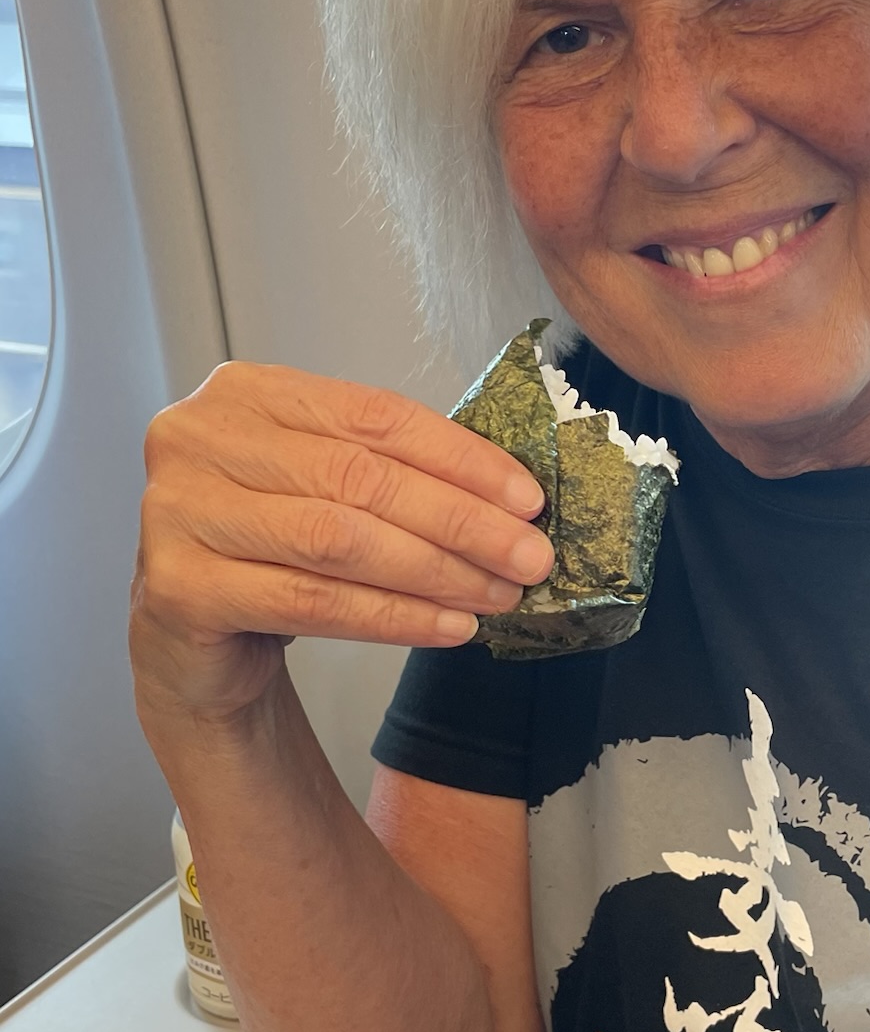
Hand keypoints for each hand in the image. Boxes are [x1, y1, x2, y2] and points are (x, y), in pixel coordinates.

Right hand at [131, 362, 552, 724]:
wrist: (195, 640)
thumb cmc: (273, 548)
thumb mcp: (325, 485)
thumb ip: (394, 470)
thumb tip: (513, 496)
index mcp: (247, 392)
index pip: (374, 416)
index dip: (462, 458)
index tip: (528, 498)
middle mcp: (200, 438)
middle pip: (360, 478)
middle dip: (460, 521)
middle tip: (529, 556)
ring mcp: (178, 511)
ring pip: (338, 539)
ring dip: (434, 570)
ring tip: (497, 593)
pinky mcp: (179, 588)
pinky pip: (311, 601)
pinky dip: (392, 616)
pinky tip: (447, 625)